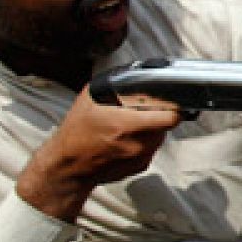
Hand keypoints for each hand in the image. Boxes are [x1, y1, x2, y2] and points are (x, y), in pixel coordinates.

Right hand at [17, 90, 179, 221]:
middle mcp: (137, 143)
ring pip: (160, 136)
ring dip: (153, 128)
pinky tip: (128, 138)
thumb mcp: (91, 98)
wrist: (68, 166)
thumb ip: (117, 85)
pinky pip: (152, 148)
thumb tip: (139, 75)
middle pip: (166, 125)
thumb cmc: (77, 130)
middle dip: (160, 115)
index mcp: (126, 124)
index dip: (172, 107)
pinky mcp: (140, 167)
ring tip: (132, 124)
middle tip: (146, 110)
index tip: (170, 101)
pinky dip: (146, 141)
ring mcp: (140, 158)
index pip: (169, 117)